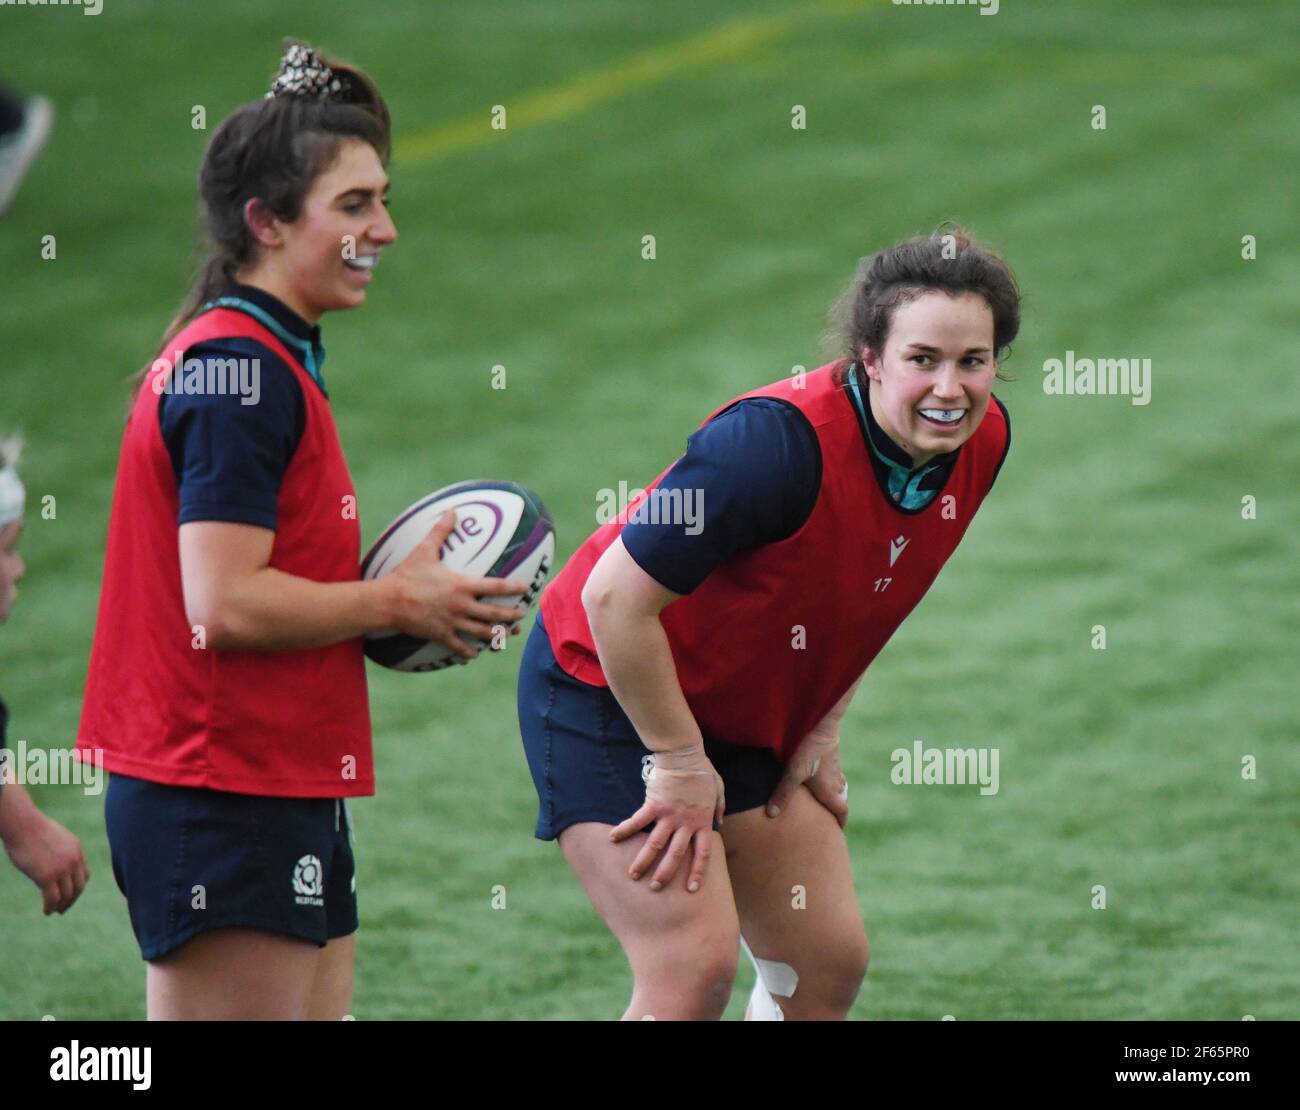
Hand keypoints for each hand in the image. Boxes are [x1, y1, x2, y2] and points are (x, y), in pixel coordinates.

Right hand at [3, 805, 89, 913]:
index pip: (84, 875)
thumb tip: (54, 861)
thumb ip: (59, 850)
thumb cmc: (32, 829)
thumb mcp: (54, 837)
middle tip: (64, 908)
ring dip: (61, 906)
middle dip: (72, 900)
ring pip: (67, 895)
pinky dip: (50, 907)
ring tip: (54, 911)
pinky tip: (46, 911)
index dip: (78, 887)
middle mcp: (73, 860)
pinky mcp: (46, 877)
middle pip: (79, 887)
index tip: (71, 895)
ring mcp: (61, 869)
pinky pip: (52, 898)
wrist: (22, 824)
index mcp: (76, 850)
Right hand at [387, 511, 528, 658]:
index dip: (513, 587)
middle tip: (522, 615)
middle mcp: (461, 605)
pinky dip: (468, 652)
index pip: (495, 586)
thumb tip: (452, 511)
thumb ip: (441, 531)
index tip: (525, 588)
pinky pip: (459, 647)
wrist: (388, 601)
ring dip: (497, 635)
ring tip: (508, 635)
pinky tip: (474, 654)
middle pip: (494, 613)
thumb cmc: (406, 574)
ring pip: (481, 632)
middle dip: (511, 615)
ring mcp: (452, 622)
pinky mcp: (440, 635)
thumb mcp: (424, 550)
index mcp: (461, 585)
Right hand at [610, 744, 723, 893]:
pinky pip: (637, 821)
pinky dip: (625, 830)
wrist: (684, 754)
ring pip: (655, 844)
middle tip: (655, 888)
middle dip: (665, 873)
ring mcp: (669, 815)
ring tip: (633, 875)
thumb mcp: (718, 789)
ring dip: (643, 861)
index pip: (702, 853)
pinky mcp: (654, 804)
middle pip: (675, 855)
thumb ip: (719, 807)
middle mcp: (685, 823)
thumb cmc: (702, 770)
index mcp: (702, 821)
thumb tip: (720, 821)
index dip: (698, 872)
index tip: (692, 889)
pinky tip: (613, 839)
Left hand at [767, 727, 847, 828]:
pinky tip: (817, 771)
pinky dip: (829, 776)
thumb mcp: (793, 773)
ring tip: (822, 796)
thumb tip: (772, 815)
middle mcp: (835, 778)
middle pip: (841, 797)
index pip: (842, 809)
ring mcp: (834, 764)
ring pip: (838, 782)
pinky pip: (833, 769)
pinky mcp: (830, 751)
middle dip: (836, 807)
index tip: (837, 829)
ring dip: (833, 791)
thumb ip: (783, 794)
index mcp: (830, 789)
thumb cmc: (809, 749)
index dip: (840, 821)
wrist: (822, 720)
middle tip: (828, 815)